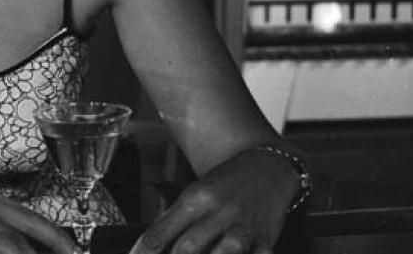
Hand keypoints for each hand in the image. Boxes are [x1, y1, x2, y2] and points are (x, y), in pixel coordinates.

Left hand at [128, 148, 299, 253]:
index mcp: (194, 200)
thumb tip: (150, 247)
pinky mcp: (265, 242)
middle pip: (187, 248)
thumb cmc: (225, 184)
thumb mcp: (195, 194)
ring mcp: (242, 230)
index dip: (144, 251)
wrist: (268, 168)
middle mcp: (217, 214)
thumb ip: (174, 221)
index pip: (161, 232)